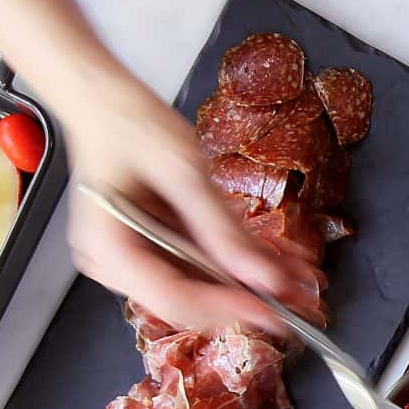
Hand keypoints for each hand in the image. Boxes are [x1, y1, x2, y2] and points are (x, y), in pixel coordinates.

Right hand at [60, 67, 318, 333]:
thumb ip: (221, 227)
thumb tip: (263, 276)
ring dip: (254, 283)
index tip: (273, 309)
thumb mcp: (181, 170)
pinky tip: (279, 262)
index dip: (228, 308)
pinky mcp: (157, 247)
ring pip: (205, 285)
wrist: (104, 99)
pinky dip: (240, 262)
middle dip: (251, 299)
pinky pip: (203, 264)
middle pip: (192, 299)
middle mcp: (120, 263)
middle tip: (302, 301)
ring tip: (303, 281)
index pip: (173, 298)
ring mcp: (138, 258)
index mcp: (109, 248)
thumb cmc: (127, 122)